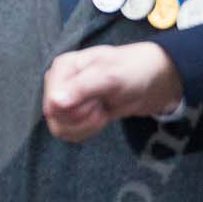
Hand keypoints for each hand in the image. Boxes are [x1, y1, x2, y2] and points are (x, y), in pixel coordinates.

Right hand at [43, 43, 182, 142]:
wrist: (149, 82)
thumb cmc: (131, 70)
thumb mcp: (110, 76)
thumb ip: (82, 88)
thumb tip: (55, 103)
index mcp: (62, 67)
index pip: (53, 102)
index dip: (76, 109)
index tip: (96, 101)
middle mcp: (58, 83)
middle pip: (56, 117)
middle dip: (83, 118)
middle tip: (102, 104)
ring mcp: (64, 99)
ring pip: (60, 128)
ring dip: (85, 126)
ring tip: (101, 110)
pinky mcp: (72, 113)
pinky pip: (68, 133)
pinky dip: (86, 131)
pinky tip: (99, 116)